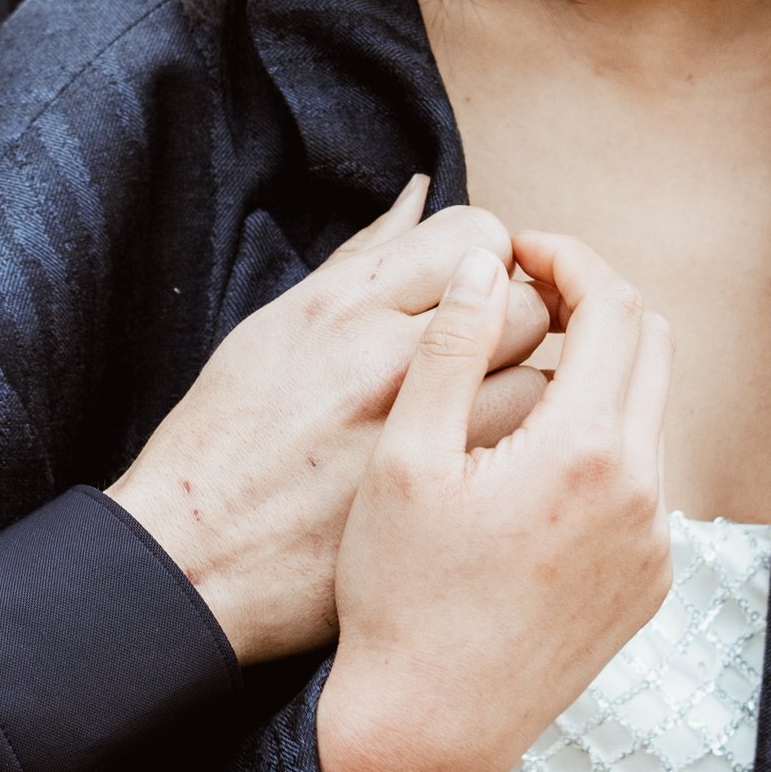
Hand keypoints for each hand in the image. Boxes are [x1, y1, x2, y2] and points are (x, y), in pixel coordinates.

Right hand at [104, 182, 552, 663]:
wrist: (208, 576)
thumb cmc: (226, 456)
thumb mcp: (276, 332)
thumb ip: (364, 259)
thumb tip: (423, 196)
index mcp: (354, 319)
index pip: (480, 239)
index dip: (484, 261)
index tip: (466, 295)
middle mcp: (410, 380)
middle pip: (532, 309)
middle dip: (521, 317)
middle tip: (481, 353)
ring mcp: (452, 458)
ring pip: (557, 385)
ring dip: (539, 389)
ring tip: (476, 423)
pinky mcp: (491, 526)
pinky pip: (562, 466)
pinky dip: (542, 457)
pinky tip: (490, 479)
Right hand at [315, 229, 672, 771]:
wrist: (427, 729)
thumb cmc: (400, 597)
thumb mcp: (405, 458)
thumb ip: (452, 349)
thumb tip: (484, 264)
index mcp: (588, 450)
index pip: (615, 307)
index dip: (569, 261)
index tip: (518, 254)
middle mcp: (643, 495)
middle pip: (650, 350)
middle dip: (593, 305)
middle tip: (523, 298)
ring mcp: (654, 546)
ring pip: (646, 418)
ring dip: (596, 377)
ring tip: (512, 382)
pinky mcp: (648, 587)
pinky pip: (640, 485)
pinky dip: (599, 447)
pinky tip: (527, 469)